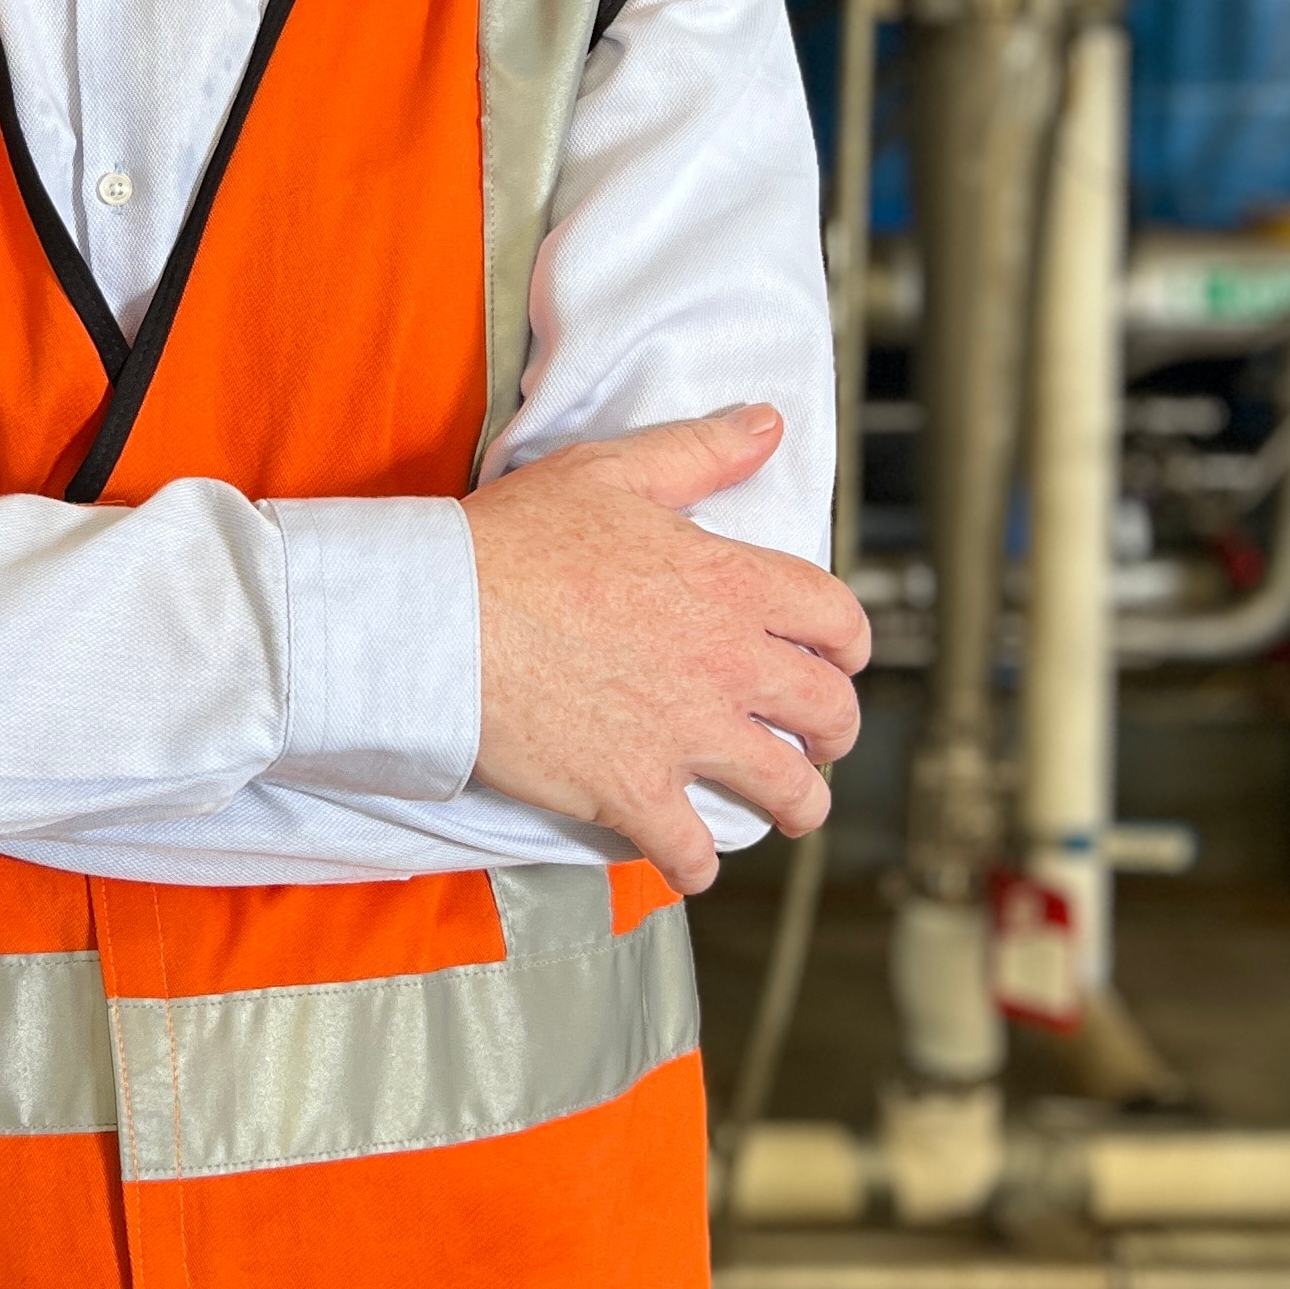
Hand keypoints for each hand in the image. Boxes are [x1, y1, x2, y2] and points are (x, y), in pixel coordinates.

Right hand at [463, 402, 868, 893]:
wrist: (438, 615)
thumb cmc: (510, 540)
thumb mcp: (609, 471)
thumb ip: (699, 451)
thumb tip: (767, 425)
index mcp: (728, 581)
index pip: (836, 617)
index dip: (850, 643)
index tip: (841, 657)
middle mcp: (725, 661)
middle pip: (828, 710)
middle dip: (835, 730)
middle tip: (819, 739)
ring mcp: (684, 733)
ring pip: (786, 790)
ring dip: (797, 805)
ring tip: (787, 810)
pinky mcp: (633, 790)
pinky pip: (692, 850)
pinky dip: (697, 863)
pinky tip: (690, 859)